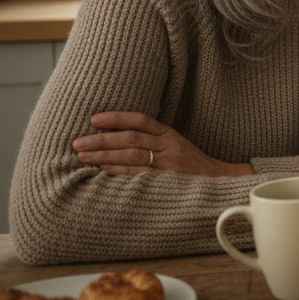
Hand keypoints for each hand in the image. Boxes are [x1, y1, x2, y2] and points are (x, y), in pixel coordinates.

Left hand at [73, 112, 252, 176]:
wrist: (219, 182)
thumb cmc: (190, 165)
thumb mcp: (175, 146)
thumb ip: (151, 140)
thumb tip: (114, 138)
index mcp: (170, 135)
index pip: (142, 120)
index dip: (117, 118)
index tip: (94, 119)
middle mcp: (170, 146)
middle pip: (132, 138)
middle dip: (102, 140)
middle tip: (79, 143)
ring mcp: (169, 163)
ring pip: (133, 155)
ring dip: (105, 155)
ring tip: (84, 157)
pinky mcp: (169, 180)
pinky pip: (140, 174)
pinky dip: (120, 172)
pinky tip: (104, 171)